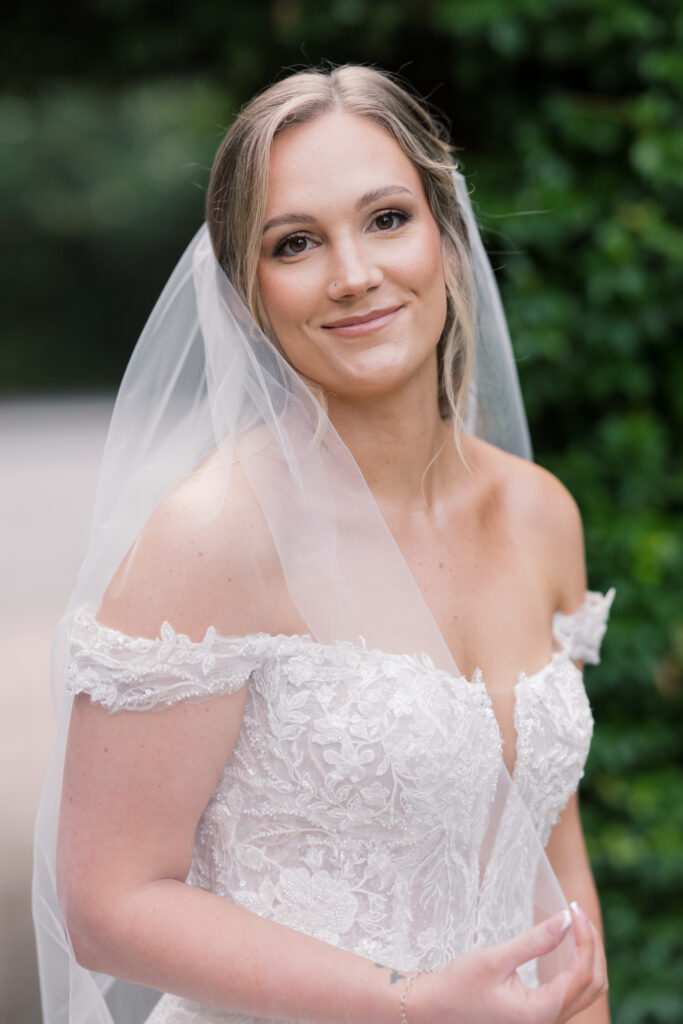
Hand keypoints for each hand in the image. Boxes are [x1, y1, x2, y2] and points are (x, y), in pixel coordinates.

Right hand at [411, 903, 607, 1023]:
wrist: (438, 1009)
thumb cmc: (460, 985)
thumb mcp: (496, 959)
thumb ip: (533, 942)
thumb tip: (566, 920)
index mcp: (541, 1012)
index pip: (581, 974)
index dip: (584, 939)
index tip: (573, 908)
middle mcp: (550, 1021)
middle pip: (594, 984)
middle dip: (592, 945)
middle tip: (577, 910)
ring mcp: (547, 1020)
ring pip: (588, 990)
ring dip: (588, 955)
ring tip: (575, 922)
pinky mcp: (541, 1013)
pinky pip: (574, 991)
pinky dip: (578, 965)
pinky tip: (567, 942)